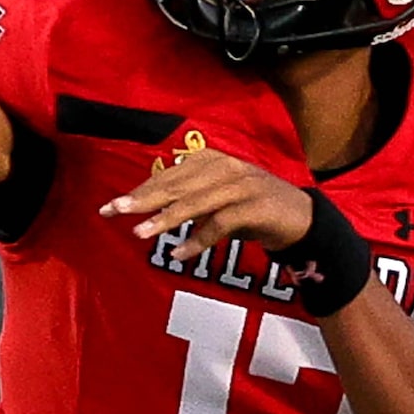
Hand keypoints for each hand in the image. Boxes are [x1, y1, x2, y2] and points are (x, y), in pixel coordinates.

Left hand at [99, 148, 312, 261]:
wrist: (302, 218)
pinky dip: (198, 239)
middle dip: (143, 199)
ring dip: (166, 219)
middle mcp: (225, 168)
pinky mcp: (255, 207)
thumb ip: (187, 198)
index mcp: (212, 161)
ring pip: (195, 202)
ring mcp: (242, 186)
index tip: (111, 206)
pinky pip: (220, 223)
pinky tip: (179, 253)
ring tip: (140, 233)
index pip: (168, 175)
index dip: (139, 190)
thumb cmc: (252, 208)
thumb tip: (148, 206)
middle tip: (115, 211)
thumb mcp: (216, 199)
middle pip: (176, 185)